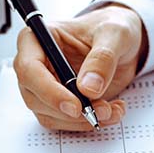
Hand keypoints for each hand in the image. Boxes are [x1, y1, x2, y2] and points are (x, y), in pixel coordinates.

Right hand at [14, 5, 146, 130]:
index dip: (49, 91)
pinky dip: (87, 123)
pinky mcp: (60, 102)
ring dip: (81, 121)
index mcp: (39, 38)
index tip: (75, 105)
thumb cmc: (112, 29)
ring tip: (111, 110)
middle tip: (100, 111)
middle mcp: (37, 64)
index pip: (29, 69)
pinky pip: (65, 121)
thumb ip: (102, 58)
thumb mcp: (115, 34)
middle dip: (68, 111)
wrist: (124, 43)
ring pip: (49, 115)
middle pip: (35, 97)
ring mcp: (47, 85)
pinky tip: (111, 111)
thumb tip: (88, 87)